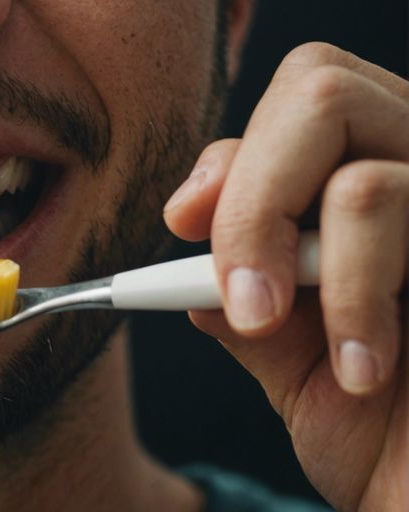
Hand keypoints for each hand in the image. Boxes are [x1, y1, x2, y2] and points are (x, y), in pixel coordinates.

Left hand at [164, 42, 407, 510]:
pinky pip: (394, 205)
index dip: (229, 160)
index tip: (184, 224)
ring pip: (361, 168)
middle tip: (246, 298)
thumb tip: (187, 246)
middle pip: (318, 88)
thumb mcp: (295, 367)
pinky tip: (367, 367)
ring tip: (337, 360)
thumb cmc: (388, 440)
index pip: (290, 108)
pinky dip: (357, 294)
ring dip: (317, 271)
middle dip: (255, 198)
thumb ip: (245, 299)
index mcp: (368, 189)